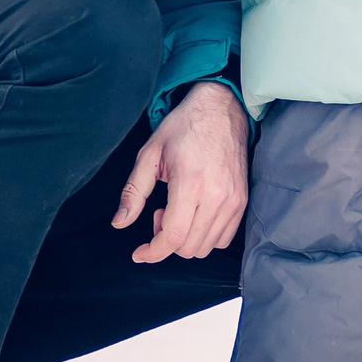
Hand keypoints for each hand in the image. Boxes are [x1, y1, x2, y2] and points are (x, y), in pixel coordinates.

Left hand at [111, 81, 248, 263]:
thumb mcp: (149, 154)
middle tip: (160, 212)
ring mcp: (233, 200)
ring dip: (185, 239)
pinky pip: (223, 238)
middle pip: (188, 247)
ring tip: (178, 211)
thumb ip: (134, 192)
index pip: (172, 237)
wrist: (221, 109)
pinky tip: (195, 214)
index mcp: (190, 183)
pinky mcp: (242, 200)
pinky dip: (205, 236)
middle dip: (166, 241)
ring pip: (206, 247)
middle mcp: (216, 196)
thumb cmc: (184, 127)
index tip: (140, 252)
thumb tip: (119, 223)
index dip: (153, 252)